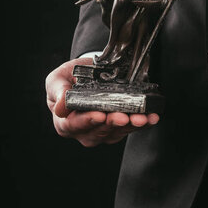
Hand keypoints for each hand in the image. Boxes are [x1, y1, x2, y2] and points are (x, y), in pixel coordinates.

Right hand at [45, 59, 159, 146]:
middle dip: (113, 123)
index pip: (74, 125)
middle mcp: (84, 131)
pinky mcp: (118, 128)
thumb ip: (58, 91)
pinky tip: (151, 117)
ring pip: (116, 132)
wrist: (85, 74)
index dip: (88, 121)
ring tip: (141, 117)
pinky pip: (130, 129)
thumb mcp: (57, 79)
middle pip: (98, 131)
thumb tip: (60, 107)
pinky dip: (142, 124)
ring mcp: (102, 131)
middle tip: (124, 116)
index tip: (99, 114)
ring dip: (131, 125)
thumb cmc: (68, 79)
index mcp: (65, 122)